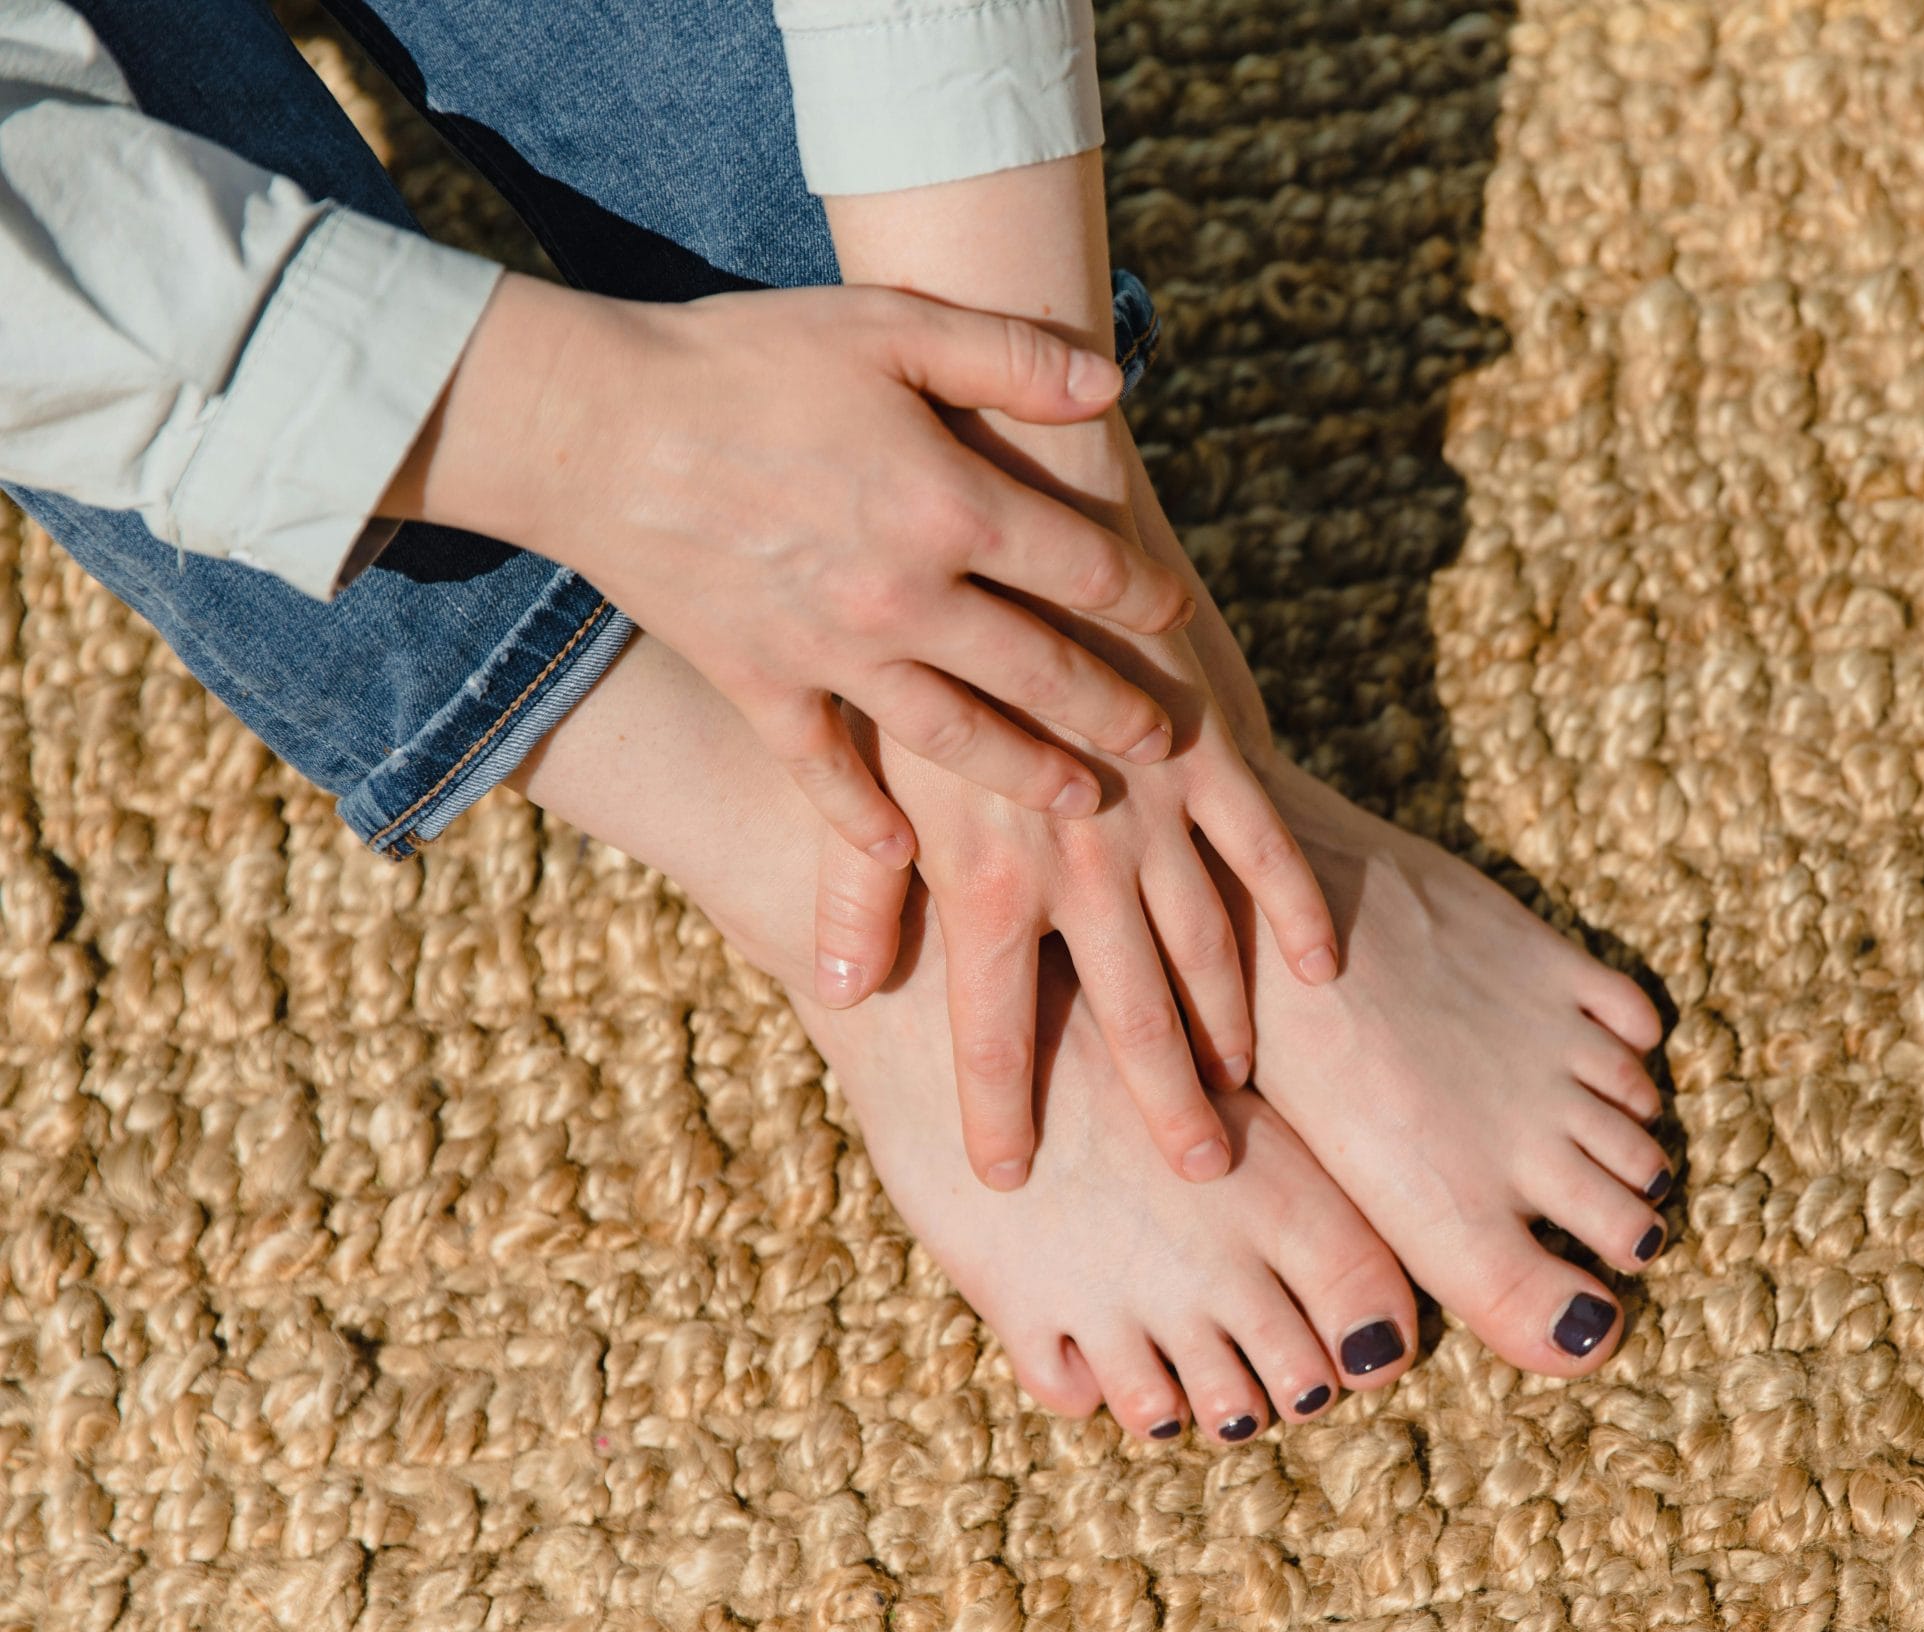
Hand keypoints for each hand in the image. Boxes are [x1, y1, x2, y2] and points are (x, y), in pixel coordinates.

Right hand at [383, 273, 1196, 976]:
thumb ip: (1007, 355)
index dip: (1143, 595)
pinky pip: (824, 773)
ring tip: (1081, 797)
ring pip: (959, 736)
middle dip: (1114, 708)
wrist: (589, 425)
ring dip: (1030, 772)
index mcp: (950, 505)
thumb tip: (1113, 382)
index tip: (1178, 616)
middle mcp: (908, 598)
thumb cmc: (744, 357)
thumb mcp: (886, 324)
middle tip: (1163, 742)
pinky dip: (862, 822)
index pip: (1084, 568)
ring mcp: (833, 655)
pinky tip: (902, 858)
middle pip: (1043, 672)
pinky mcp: (761, 688)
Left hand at [872, 621, 1339, 1189]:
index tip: (1008, 1180)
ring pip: (1205, 944)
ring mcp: (1153, 809)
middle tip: (1200, 1175)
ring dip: (1229, 1025)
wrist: (1000, 509)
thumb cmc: (913, 632)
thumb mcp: (864, 762)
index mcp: (982, 876)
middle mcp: (1076, 860)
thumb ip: (858, 882)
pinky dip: (1293, 910)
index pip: (991, 1027)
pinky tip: (1320, 973)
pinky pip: (1266, 848)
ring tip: (1246, 1095)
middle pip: (1126, 1010)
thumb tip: (837, 991)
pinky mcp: (1210, 751)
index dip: (1000, 1110)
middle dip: (1162, 1100)